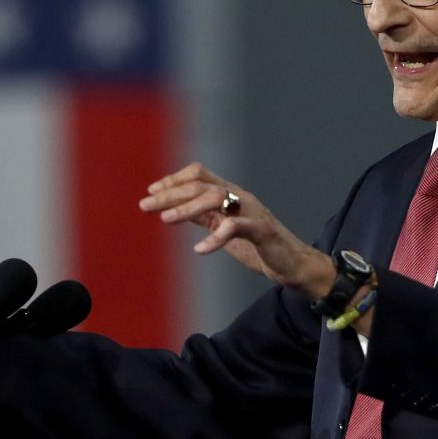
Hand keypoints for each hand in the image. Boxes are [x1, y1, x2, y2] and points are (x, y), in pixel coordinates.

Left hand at [139, 163, 334, 299]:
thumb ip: (204, 216)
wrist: (293, 264)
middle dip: (171, 193)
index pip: (200, 174)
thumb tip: (175, 207)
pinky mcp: (263, 231)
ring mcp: (252, 212)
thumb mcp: (224, 227)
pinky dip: (215, 238)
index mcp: (231, 194)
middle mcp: (241, 197)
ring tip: (165, 219)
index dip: (174, 179)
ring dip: (187, 208)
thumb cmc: (257, 245)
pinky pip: (236, 228)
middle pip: (201, 185)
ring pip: (216, 198)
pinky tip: (199, 250)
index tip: (151, 191)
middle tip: (145, 205)